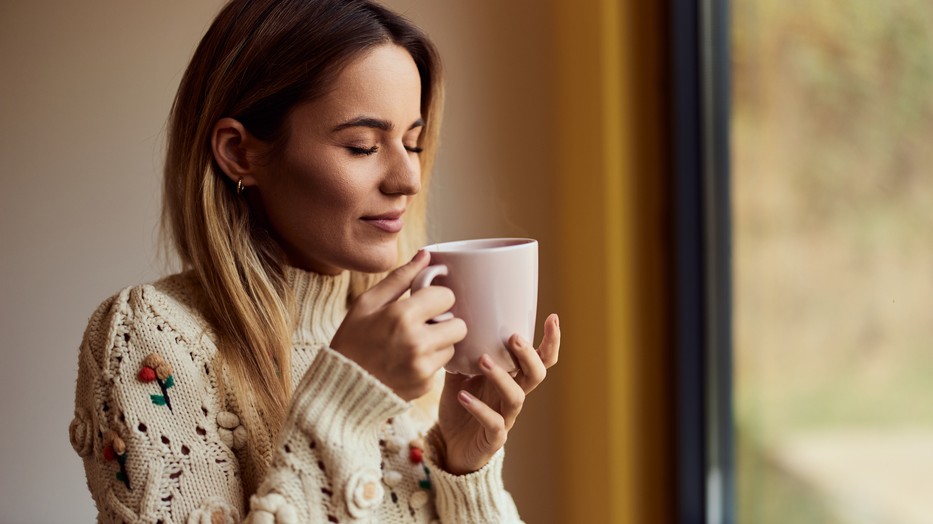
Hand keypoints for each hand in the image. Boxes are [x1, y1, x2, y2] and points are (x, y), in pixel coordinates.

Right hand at [330, 251, 466, 399]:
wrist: (340, 387)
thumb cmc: (352, 340)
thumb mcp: (367, 303)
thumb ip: (400, 278)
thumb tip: (426, 255)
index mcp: (402, 316)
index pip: (447, 296)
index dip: (436, 297)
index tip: (424, 303)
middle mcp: (417, 342)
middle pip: (459, 325)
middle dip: (444, 322)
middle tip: (424, 324)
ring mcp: (423, 367)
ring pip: (452, 347)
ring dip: (438, 343)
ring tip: (413, 345)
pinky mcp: (425, 386)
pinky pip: (441, 368)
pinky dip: (429, 363)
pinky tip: (408, 363)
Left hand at [437, 313, 559, 473]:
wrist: (451, 446)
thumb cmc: (461, 407)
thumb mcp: (459, 375)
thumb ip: (461, 353)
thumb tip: (453, 324)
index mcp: (512, 378)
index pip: (539, 359)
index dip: (550, 341)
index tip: (553, 318)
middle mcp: (513, 395)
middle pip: (536, 375)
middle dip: (529, 355)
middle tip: (513, 338)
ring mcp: (506, 417)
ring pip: (516, 397)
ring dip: (501, 377)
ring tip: (482, 360)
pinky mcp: (494, 437)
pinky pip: (493, 423)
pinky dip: (479, 408)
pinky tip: (462, 396)